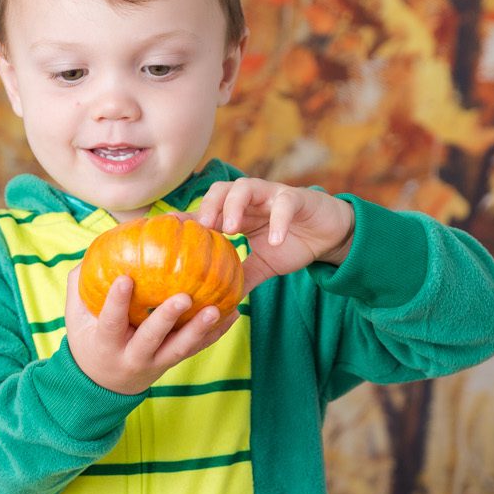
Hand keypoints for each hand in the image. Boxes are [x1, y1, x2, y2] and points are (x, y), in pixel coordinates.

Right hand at [64, 260, 237, 395]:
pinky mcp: (172, 362)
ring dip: (199, 329)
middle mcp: (132, 356)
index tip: (125, 279)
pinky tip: (232, 314)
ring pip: (179, 348)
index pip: (110, 322)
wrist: (104, 385)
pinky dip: (215, 333)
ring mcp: (156, 362)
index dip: (116, 302)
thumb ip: (80, 285)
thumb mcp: (76, 319)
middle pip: (151, 337)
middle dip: (167, 318)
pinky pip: (196, 349)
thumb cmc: (89, 341)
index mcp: (106, 343)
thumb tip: (94, 250)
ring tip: (217, 309)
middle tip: (183, 297)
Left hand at [190, 178, 353, 294]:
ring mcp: (270, 196)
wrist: (327, 235)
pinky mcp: (295, 199)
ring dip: (235, 206)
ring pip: (246, 188)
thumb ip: (240, 279)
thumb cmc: (290, 244)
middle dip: (207, 207)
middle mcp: (248, 200)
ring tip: (231, 230)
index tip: (167, 232)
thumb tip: (216, 305)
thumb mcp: (261, 266)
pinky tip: (274, 240)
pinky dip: (278, 222)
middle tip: (201, 230)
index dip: (187, 220)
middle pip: (219, 191)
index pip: (206, 212)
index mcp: (235, 214)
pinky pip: (284, 205)